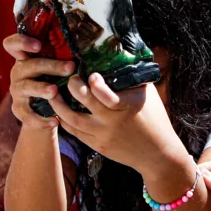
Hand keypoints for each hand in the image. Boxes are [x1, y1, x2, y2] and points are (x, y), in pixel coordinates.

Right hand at [4, 33, 74, 129]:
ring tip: (54, 91)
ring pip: (27, 88)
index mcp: (25, 58)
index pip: (13, 44)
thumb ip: (62, 57)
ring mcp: (17, 91)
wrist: (44, 110)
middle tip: (70, 68)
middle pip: (29, 65)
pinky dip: (41, 119)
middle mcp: (18, 72)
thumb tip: (88, 50)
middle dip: (50, 66)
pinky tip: (55, 121)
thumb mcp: (55, 68)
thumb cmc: (53, 80)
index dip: (22, 41)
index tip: (39, 45)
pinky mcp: (18, 109)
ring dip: (41, 89)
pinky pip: (27, 115)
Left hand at [50, 73, 181, 172]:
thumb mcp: (147, 96)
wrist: (158, 154)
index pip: (107, 95)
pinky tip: (60, 111)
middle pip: (85, 103)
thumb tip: (119, 56)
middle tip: (71, 78)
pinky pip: (75, 132)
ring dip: (59, 105)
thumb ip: (132, 78)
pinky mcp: (97, 145)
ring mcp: (102, 135)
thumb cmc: (155, 119)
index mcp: (127, 106)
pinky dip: (64, 120)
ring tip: (53, 94)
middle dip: (73, 87)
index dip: (96, 84)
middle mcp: (112, 121)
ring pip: (72, 119)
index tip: (91, 74)